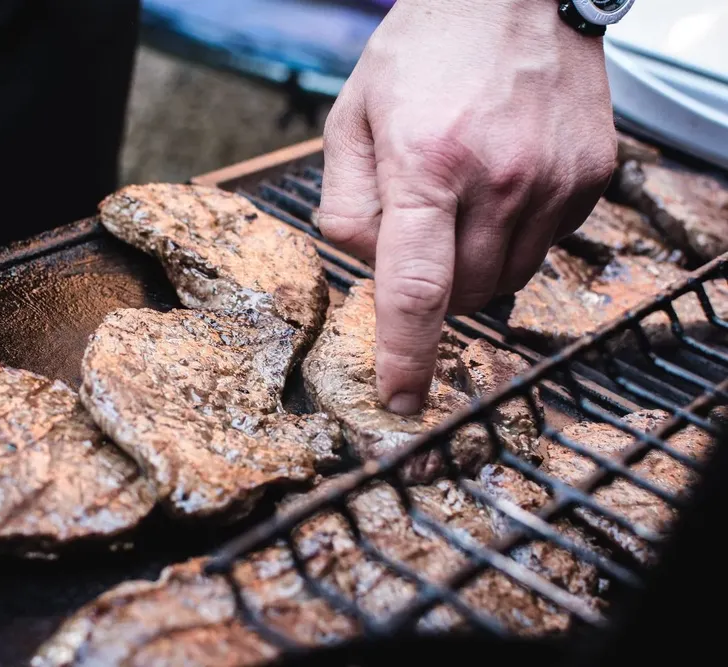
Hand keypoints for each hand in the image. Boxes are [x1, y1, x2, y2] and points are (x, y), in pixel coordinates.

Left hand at [319, 0, 615, 413]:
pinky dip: (512, 238)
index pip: (415, 290)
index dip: (406, 357)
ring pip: (506, 280)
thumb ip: (344, 204)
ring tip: (460, 200)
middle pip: (462, 294)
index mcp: (427, 165)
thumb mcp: (352, 117)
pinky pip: (545, 247)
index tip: (400, 400)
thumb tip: (367, 266)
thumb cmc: (422, 52)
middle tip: (420, 232)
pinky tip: (500, 185)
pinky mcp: (591, 178)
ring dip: (472, 268)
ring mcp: (553, 181)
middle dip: (433, 290)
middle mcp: (499, 179)